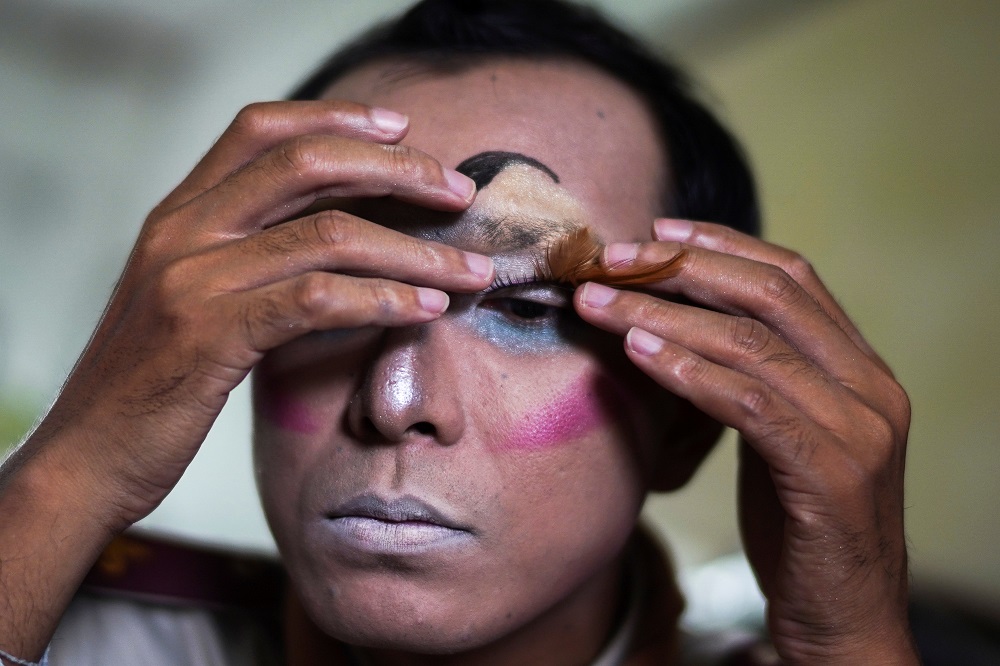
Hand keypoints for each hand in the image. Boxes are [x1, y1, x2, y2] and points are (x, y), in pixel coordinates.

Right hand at [0, 100, 492, 657]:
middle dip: (398, 170)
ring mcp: (192, 278)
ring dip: (416, 251)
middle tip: (458, 193)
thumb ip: (248, 255)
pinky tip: (426, 311)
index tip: (404, 128)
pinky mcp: (209, 335)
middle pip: (307, 163)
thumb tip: (344, 233)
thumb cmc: (154, 382)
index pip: (261, 128)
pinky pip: (317, 299)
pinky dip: (384, 300)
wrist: (88, 457)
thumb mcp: (192, 297)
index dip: (339, 117)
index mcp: (178, 212)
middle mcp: (182, 230)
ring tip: (471, 271)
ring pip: (328, 234)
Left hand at [574, 219, 916, 663]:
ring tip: (600, 303)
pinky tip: (638, 354)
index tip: (655, 230)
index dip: (721, 244)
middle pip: (770, 295)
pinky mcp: (832, 474)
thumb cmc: (800, 526)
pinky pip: (750, 405)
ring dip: (664, 316)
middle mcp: (871, 386)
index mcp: (860, 368)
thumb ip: (755, 379)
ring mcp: (858, 429)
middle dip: (682, 268)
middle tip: (612, 260)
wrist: (845, 620)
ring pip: (752, 344)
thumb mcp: (782, 436)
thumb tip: (675, 327)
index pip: (792, 276)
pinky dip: (689, 372)